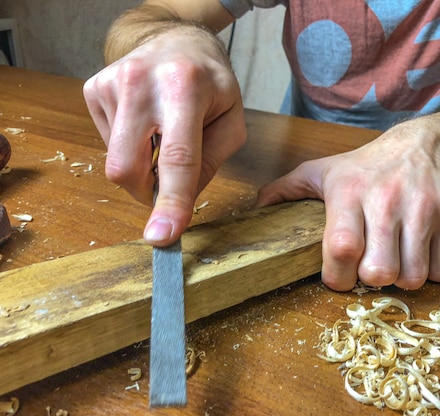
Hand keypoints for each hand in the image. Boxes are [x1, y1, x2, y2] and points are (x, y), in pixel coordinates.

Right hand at [83, 26, 245, 245]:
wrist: (177, 40)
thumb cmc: (211, 84)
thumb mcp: (232, 122)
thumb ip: (210, 164)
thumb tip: (178, 202)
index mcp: (185, 88)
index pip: (177, 159)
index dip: (171, 202)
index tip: (162, 237)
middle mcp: (141, 82)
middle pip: (127, 168)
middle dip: (146, 191)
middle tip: (167, 181)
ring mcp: (111, 83)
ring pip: (115, 162)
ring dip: (141, 165)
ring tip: (161, 134)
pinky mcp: (93, 88)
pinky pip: (107, 144)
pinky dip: (129, 147)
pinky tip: (145, 123)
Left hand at [257, 121, 439, 290]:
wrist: (426, 145)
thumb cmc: (367, 165)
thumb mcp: (323, 170)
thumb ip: (287, 190)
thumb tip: (255, 209)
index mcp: (349, 191)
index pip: (342, 249)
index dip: (337, 277)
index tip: (338, 276)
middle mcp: (387, 199)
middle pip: (379, 272)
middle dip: (371, 280)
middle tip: (370, 265)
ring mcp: (424, 208)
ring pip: (413, 277)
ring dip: (401, 278)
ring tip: (395, 259)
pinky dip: (430, 271)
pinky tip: (418, 253)